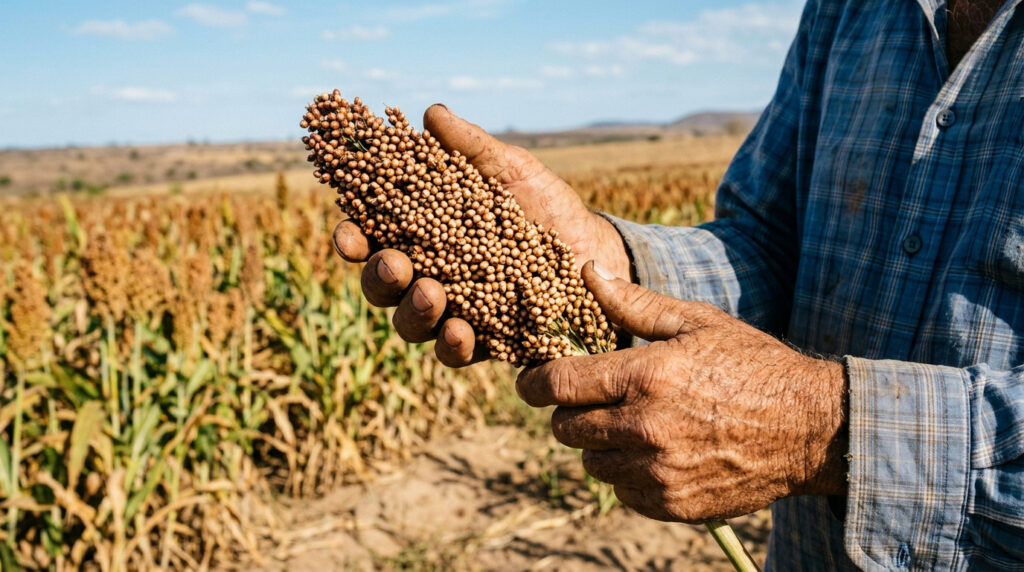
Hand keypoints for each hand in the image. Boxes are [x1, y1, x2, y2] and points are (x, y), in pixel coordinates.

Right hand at [332, 104, 631, 366]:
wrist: (596, 251)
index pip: (374, 238)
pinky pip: (457, 351)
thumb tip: (432, 113)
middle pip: (383, 285)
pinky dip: (454, 345)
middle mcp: (429, 276)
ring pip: (412, 323)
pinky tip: (463, 333)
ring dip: (413, 312)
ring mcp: (453, 313)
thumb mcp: (510, 170)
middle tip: (394, 264)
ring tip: (431, 294)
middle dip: (380, 277)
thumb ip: (470, 148)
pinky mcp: (485, 343)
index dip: (354, 238)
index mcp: (424, 234)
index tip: (350, 233)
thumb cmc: (544, 205)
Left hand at [516, 262, 848, 522]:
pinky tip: (658, 454)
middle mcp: (646, 428)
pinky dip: (629, 476)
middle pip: (566, 429)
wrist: (810, 428)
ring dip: (601, 445)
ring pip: (591, 464)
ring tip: (635, 425)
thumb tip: (585, 271)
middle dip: (572, 412)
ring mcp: (659, 472)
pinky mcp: (674, 504)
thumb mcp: (695, 321)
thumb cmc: (751, 364)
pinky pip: (623, 493)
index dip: (533, 383)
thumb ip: (633, 303)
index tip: (531, 383)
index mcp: (646, 376)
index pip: (556, 386)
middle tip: (596, 400)